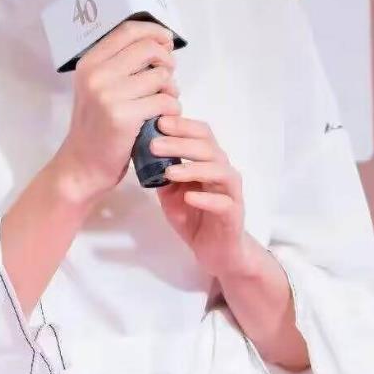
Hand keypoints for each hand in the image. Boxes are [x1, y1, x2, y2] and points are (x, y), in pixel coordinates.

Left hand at [150, 115, 247, 278]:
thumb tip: (140, 151)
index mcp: (209, 161)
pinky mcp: (233, 214)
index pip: (201, 133)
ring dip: (193, 168)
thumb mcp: (171, 191)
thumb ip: (161, 171)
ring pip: (219, 170)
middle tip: (154, 144)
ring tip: (169, 171)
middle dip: (180, 143)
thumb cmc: (194, 215)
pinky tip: (188, 196)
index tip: (157, 122)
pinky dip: (206, 198)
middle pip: (208, 147)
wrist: (216, 250)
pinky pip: (223, 202)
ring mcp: (231, 192)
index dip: (181, 125)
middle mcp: (223, 171)